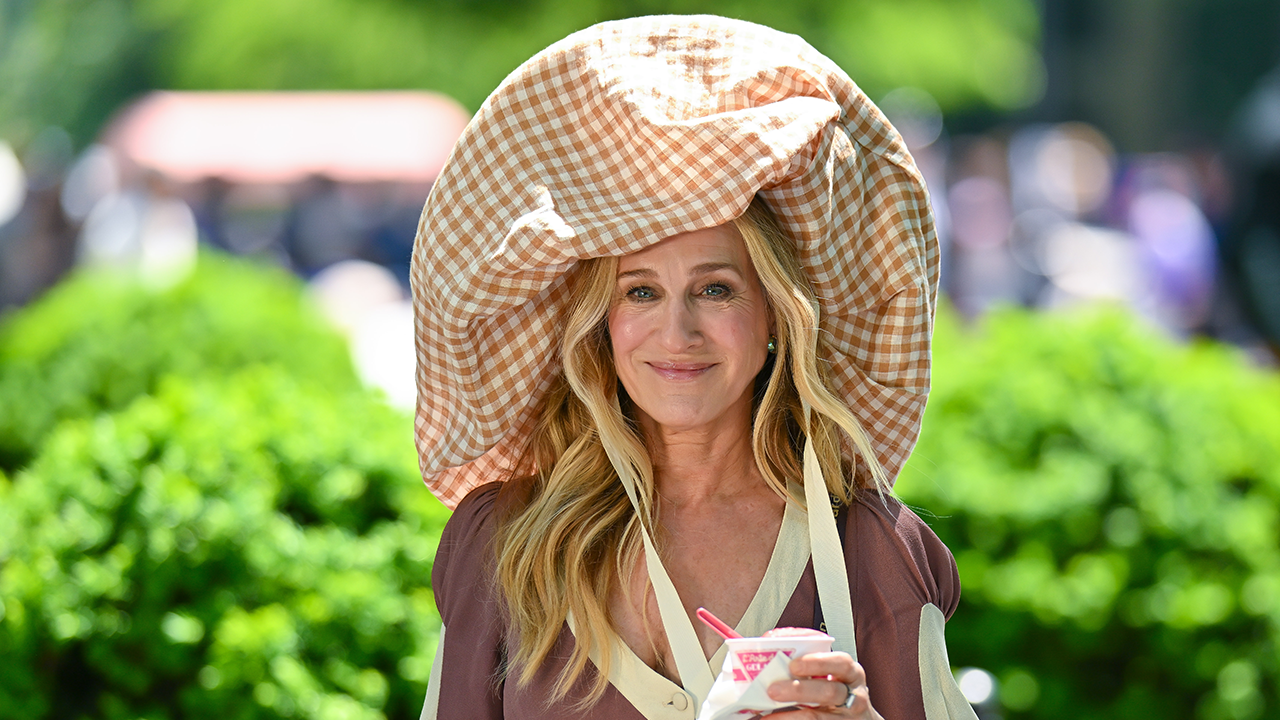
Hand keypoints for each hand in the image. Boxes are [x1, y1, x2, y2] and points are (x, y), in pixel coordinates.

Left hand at [763, 652, 882, 718]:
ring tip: (769, 716)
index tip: (793, 664)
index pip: (840, 663)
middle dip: (798, 690)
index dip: (817, 662)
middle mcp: (855, 696)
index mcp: (851, 673)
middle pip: (829, 692)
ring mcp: (849, 718)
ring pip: (820, 717)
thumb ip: (809, 665)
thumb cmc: (837, 692)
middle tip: (773, 690)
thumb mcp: (832, 676)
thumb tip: (770, 648)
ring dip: (791, 716)